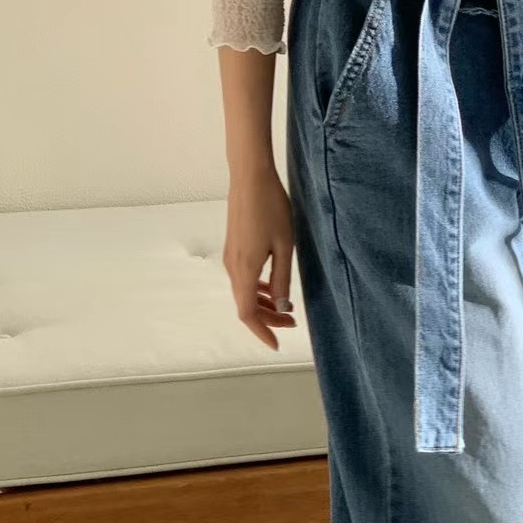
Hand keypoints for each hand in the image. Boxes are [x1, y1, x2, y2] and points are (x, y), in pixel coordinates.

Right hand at [223, 163, 296, 350]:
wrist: (250, 177)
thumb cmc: (271, 208)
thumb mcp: (285, 246)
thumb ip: (282, 280)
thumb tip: (282, 307)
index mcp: (244, 269)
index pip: (247, 313)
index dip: (261, 331)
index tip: (276, 344)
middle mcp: (232, 266)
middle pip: (246, 305)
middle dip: (268, 319)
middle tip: (292, 323)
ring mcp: (231, 257)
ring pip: (244, 292)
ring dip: (264, 304)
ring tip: (287, 309)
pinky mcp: (233, 247)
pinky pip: (243, 278)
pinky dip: (258, 289)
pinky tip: (273, 287)